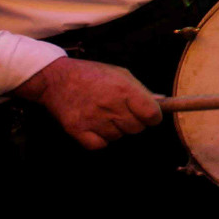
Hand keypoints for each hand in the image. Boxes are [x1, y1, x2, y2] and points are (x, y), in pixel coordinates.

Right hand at [12, 57, 162, 149]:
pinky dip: (100, 139)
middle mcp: (111, 105)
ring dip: (115, 129)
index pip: (152, 114)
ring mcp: (94, 119)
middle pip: (137, 128)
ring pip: (119, 137)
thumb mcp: (120, 74)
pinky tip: (94, 125)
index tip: (148, 115)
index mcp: (124, 89)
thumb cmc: (92, 75)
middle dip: (133, 122)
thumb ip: (141, 90)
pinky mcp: (79, 131)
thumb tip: (162, 101)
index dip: (153, 116)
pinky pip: (101, 145)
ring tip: (103, 114)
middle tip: (121, 111)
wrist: (56, 79)